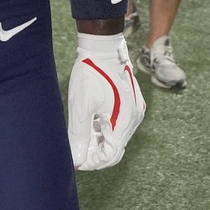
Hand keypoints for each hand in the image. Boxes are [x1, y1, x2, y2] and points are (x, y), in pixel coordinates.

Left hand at [67, 32, 144, 170]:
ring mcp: (135, 111)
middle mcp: (135, 118)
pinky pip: (120, 127)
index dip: (91, 162)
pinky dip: (105, 132)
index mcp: (125, 120)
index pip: (110, 155)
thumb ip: (79, 136)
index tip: (74, 160)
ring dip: (99, 143)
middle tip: (76, 151)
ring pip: (117, 139)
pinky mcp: (132, 105)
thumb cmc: (90, 74)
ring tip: (80, 138)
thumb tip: (76, 160)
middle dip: (95, 154)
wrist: (102, 48)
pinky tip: (91, 126)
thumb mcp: (80, 106)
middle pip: (115, 149)